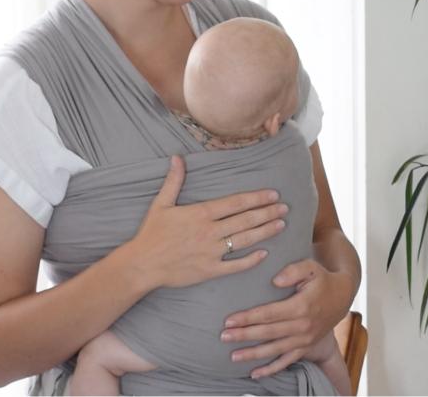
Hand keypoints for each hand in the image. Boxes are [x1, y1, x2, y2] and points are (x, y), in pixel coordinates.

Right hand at [127, 156, 288, 288]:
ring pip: (244, 240)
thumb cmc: (151, 234)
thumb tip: (177, 158)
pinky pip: (235, 266)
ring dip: (265, 232)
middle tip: (285, 208)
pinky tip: (264, 253)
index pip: (235, 203)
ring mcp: (211, 252)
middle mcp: (209, 232)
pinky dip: (251, 260)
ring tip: (281, 225)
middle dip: (267, 213)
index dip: (256, 198)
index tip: (273, 194)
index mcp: (200, 214)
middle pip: (245, 220)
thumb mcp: (161, 204)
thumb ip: (174, 181)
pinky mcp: (209, 270)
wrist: (141, 265)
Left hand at [220, 258, 355, 379]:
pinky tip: (255, 374)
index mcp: (301, 306)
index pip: (269, 314)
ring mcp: (305, 339)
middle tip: (224, 337)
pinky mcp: (306, 347)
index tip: (230, 320)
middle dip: (244, 335)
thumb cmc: (322, 279)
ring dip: (253, 354)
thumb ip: (293, 270)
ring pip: (275, 350)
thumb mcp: (311, 268)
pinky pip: (287, 361)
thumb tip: (275, 281)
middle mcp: (302, 326)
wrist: (342, 296)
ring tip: (233, 356)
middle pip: (268, 333)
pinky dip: (271, 369)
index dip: (248, 318)